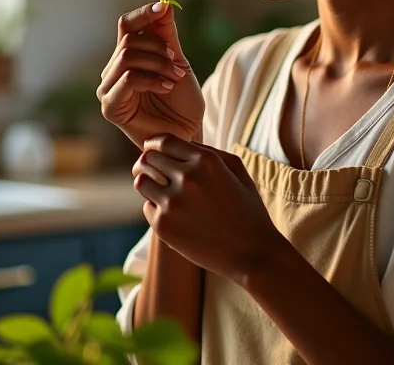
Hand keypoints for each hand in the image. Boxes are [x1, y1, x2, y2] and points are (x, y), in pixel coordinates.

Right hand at [97, 2, 205, 148]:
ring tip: (173, 79)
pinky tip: (165, 87)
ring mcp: (109, 89)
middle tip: (177, 66)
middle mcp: (113, 70)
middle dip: (159, 49)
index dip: (143, 13)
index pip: (126, 24)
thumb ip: (167, 35)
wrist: (188, 132)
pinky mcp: (110, 107)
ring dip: (158, 64)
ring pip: (128, 57)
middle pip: (129, 40)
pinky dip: (151, 79)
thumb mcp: (178, 61)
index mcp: (127, 55)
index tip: (162, 7)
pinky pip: (128, 78)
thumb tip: (163, 4)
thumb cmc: (182, 101)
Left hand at [133, 134, 285, 284]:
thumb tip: (179, 144)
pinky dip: (157, 209)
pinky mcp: (164, 226)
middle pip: (147, 159)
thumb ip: (207, 151)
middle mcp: (187, 177)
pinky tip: (176, 215)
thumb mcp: (236, 169)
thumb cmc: (246, 208)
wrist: (253, 253)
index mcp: (206, 160)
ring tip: (163, 191)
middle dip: (149, 162)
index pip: (163, 141)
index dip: (155, 144)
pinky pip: (148, 207)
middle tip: (155, 171)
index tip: (155, 150)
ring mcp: (173, 203)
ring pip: (141, 182)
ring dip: (149, 184)